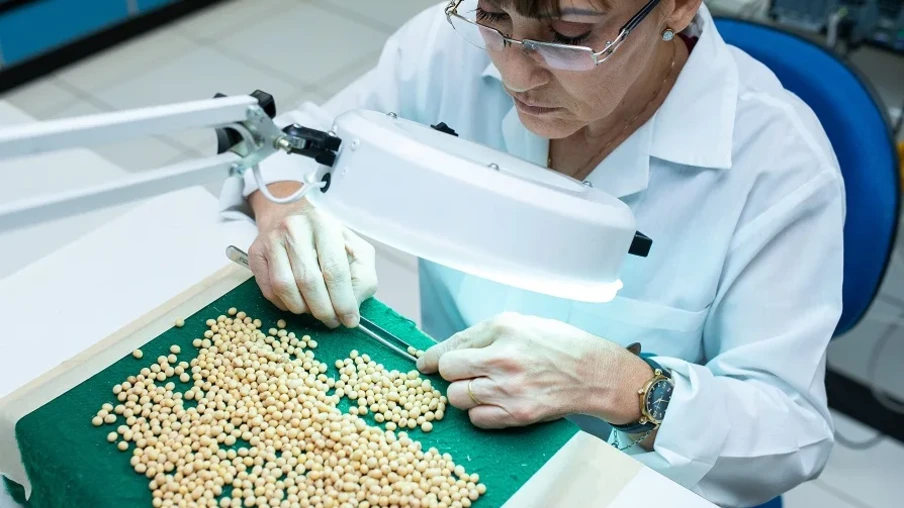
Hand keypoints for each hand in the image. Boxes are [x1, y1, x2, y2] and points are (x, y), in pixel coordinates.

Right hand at [248, 188, 376, 328]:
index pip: (334, 270)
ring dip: (303, 309)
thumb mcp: (355, 248)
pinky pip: (268, 290)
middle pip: (308, 281)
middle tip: (332, 321)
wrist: (289, 212)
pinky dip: (285, 304)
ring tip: (315, 312)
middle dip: (323, 310)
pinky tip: (298, 302)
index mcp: (324, 225)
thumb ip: (362, 276)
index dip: (343, 301)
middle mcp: (295, 229)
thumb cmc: (327, 236)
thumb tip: (352, 305)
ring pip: (284, 287)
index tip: (350, 320)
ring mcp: (271, 241)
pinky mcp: (255, 254)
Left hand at [417, 312, 651, 428]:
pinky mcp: (518, 414)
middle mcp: (503, 357)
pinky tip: (494, 402)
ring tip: (483, 388)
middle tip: (462, 374)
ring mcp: (510, 388)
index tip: (425, 364)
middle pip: (449, 371)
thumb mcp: (521, 324)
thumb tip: (448, 350)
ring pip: (457, 398)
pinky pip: (477, 419)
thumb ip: (483, 335)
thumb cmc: (559, 345)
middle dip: (450, 373)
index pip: (452, 345)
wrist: (595, 373)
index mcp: (503, 328)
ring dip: (463, 394)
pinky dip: (479, 413)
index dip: (433, 357)